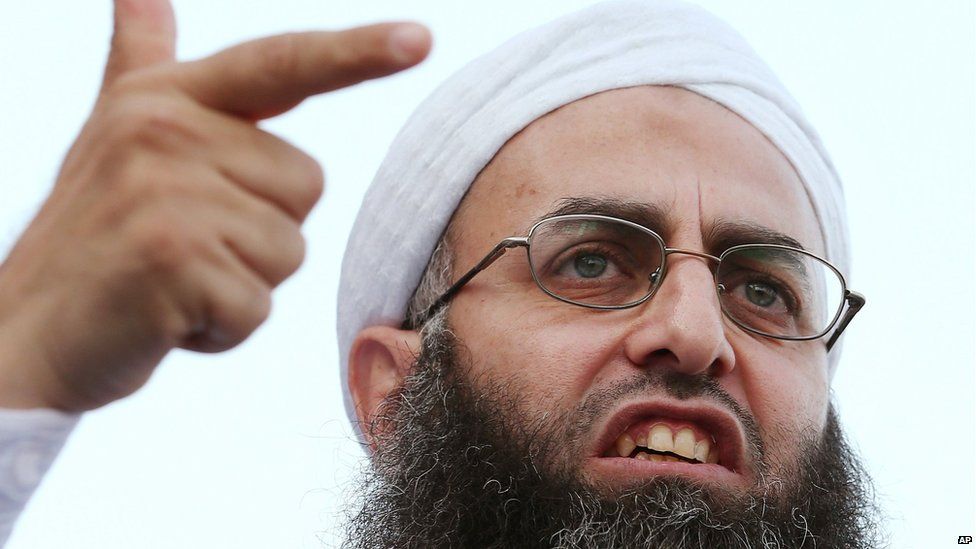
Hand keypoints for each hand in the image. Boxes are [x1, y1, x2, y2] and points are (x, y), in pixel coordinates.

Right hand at [0, 0, 429, 410]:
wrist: (20, 333)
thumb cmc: (91, 239)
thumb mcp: (115, 136)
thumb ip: (139, 61)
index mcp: (164, 98)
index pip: (280, 65)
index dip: (355, 53)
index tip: (420, 40)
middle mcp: (164, 130)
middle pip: (306, 185)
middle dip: (260, 232)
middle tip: (183, 246)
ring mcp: (164, 192)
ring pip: (288, 250)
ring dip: (241, 284)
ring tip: (171, 279)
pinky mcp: (171, 259)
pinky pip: (256, 307)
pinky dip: (222, 329)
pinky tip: (165, 317)